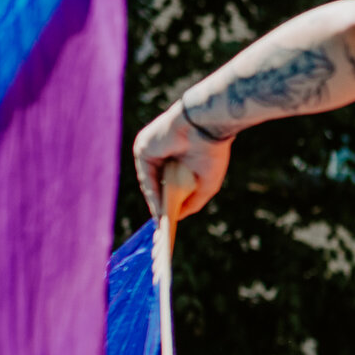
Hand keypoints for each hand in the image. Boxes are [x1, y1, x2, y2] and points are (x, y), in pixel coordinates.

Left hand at [132, 101, 228, 221]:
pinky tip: (159, 212)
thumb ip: (192, 202)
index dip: (169, 202)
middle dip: (160, 206)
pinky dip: (152, 195)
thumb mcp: (205, 184)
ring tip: (161, 226)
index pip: (167, 182)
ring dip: (154, 204)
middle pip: (156, 184)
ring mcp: (150, 149)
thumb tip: (177, 218)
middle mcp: (161, 151)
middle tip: (163, 229)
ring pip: (150, 182)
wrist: (207, 125)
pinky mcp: (143, 148)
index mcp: (176, 155)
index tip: (170, 223)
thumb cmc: (211, 150)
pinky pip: (146, 177)